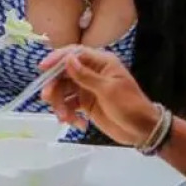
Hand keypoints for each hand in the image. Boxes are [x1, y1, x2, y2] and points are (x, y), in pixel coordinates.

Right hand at [39, 46, 158, 145]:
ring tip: (65, 118)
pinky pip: (69, 105)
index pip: (75, 54)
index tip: (43, 68)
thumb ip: (86, 76)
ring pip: (64, 91)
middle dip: (55, 86)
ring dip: (60, 104)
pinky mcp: (86, 104)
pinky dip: (69, 114)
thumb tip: (68, 59)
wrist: (142, 130)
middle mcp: (92, 73)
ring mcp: (88, 88)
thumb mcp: (108, 90)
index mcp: (101, 63)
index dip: (57, 59)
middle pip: (64, 73)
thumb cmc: (130, 106)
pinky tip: (77, 124)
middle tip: (48, 99)